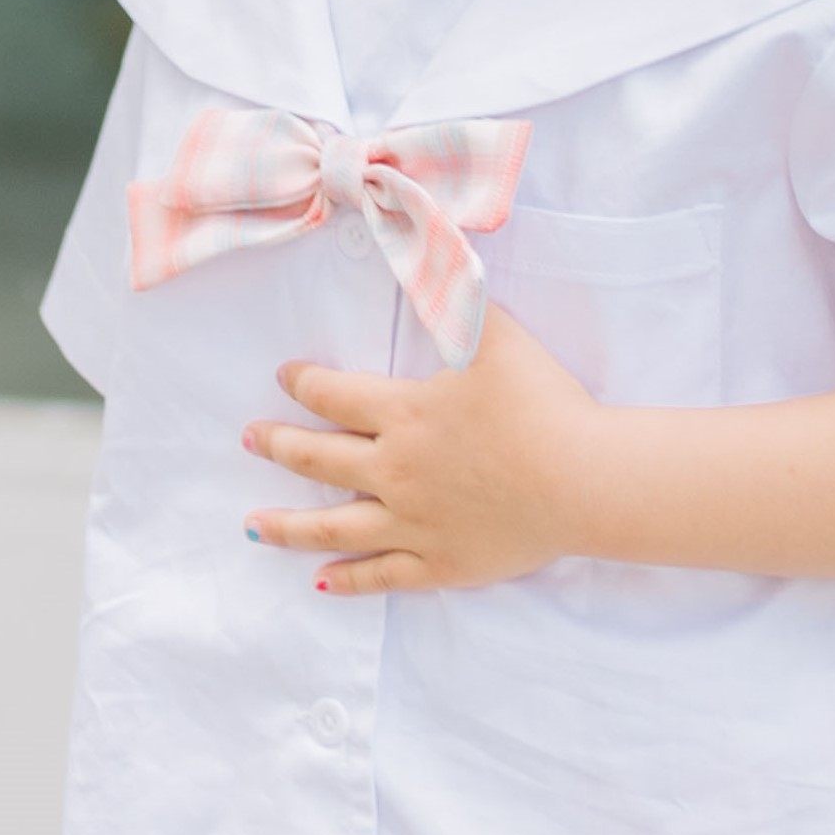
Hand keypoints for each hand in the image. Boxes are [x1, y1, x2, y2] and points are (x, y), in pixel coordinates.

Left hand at [241, 303, 612, 595]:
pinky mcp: (441, 564)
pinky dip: (347, 581)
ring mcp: (414, 523)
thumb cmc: (543, 405)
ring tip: (253, 525)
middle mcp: (395, 471)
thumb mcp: (497, 335)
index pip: (333, 396)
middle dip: (278, 445)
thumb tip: (424, 251)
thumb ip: (455, 298)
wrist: (584, 481)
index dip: (303, 383)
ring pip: (334, 528)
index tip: (285, 376)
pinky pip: (381, 576)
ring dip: (287, 527)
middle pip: (318, 459)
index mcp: (404, 414)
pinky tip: (320, 583)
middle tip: (250, 438)